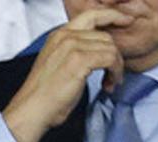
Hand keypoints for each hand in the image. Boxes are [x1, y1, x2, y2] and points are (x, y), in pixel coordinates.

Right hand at [1, 9, 131, 141]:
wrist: (32, 110)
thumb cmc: (43, 95)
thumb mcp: (57, 64)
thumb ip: (75, 51)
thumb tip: (99, 51)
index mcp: (58, 35)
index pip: (91, 15)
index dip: (112, 16)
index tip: (125, 21)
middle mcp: (65, 36)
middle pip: (105, 36)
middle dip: (114, 55)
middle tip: (112, 74)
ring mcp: (72, 47)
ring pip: (111, 48)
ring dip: (116, 67)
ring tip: (109, 82)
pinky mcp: (80, 60)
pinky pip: (111, 59)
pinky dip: (115, 73)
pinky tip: (108, 84)